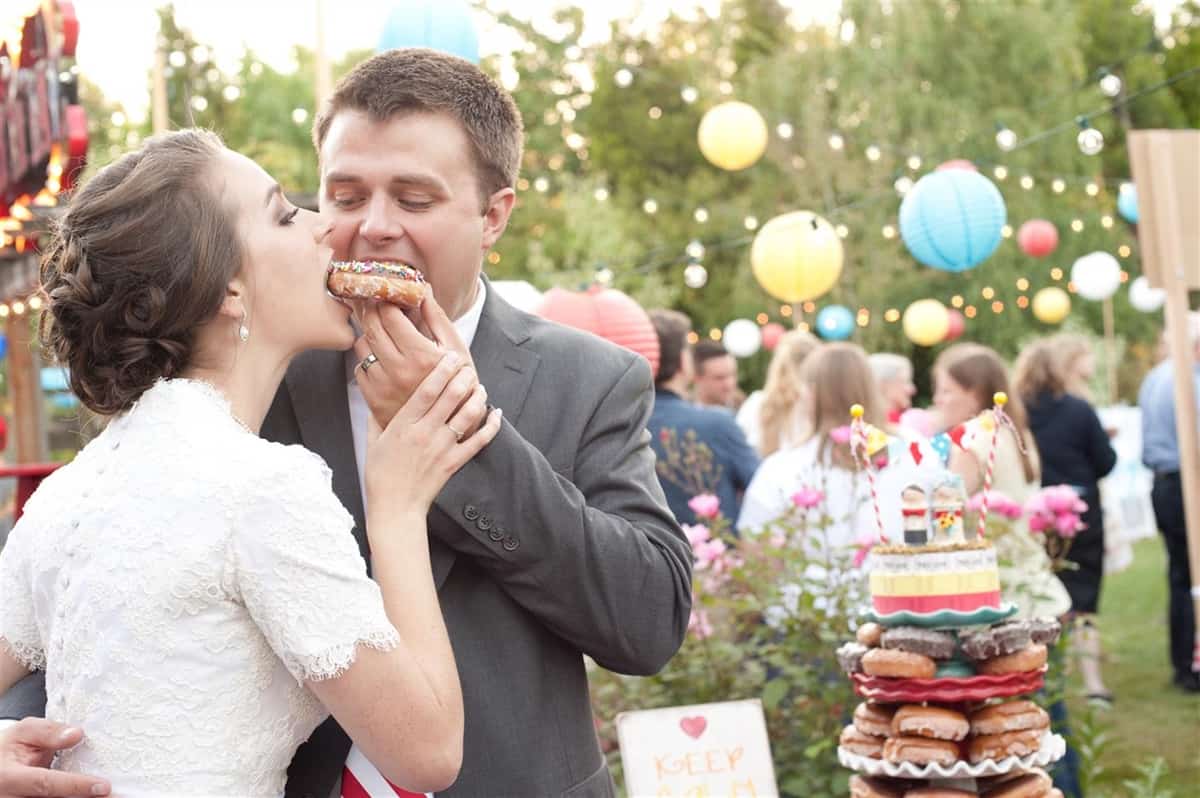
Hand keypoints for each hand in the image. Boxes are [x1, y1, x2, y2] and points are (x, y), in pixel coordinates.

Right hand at [0, 718, 109, 796]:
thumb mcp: (23, 733)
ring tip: (113, 797)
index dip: (76, 786)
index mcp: (9, 778)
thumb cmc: (9, 749)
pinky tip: (94, 796)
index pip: (46, 784)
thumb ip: (48, 732)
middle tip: (116, 796)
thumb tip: (77, 734)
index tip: (104, 786)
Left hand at [352, 292, 476, 427]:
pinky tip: (382, 359)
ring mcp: (383, 385)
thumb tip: (422, 288)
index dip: (387, 300)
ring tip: (384, 335)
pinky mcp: (373, 398)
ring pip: (361, 345)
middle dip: (373, 310)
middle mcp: (399, 370)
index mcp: (421, 355)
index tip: (390, 296)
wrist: (450, 424)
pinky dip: (367, 359)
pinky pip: (359, 368)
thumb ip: (435, 316)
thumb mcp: (454, 348)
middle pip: (371, 326)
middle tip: (379, 305)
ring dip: (369, 334)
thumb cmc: (456, 382)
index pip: (390, 315)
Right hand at [364, 352, 500, 516]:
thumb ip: (374, 417)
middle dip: (464, 377)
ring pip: (468, 414)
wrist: (395, 508)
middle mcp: (425, 433)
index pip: (427, 390)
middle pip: (451, 396)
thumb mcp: (372, 442)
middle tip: (469, 368)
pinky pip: (479, 441)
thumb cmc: (380, 476)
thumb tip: (373, 398)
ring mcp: (442, 448)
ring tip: (480, 387)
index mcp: (403, 425)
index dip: (442, 370)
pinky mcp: (454, 462)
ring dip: (478, 397)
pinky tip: (496, 414)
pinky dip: (491, 426)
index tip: (451, 357)